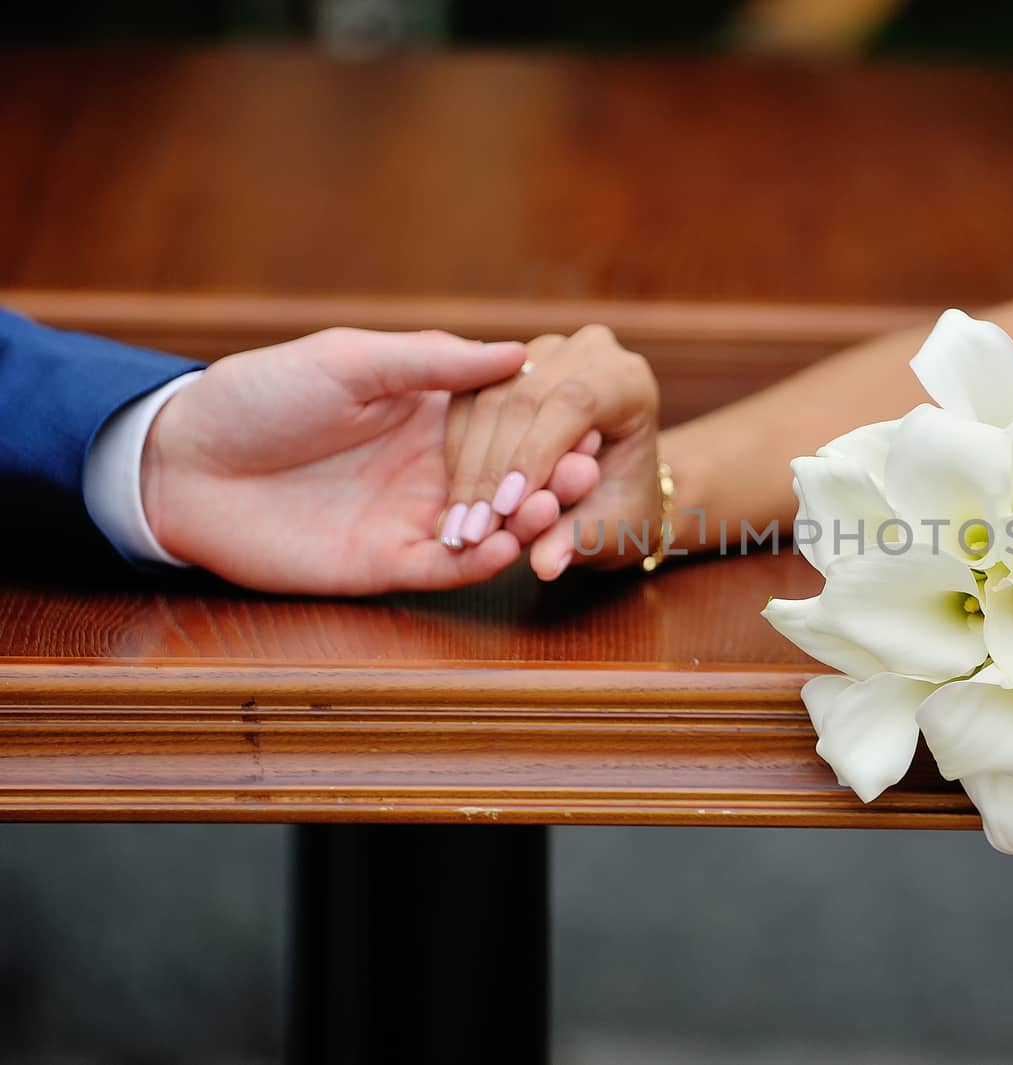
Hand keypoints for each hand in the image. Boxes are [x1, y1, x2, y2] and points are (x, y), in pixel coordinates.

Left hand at [142, 328, 547, 594]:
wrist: (183, 465)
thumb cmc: (259, 396)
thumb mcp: (347, 360)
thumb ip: (430, 361)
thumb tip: (516, 351)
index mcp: (429, 412)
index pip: (507, 421)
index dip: (547, 425)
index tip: (587, 422)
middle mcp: (432, 467)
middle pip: (510, 478)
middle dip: (552, 477)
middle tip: (585, 474)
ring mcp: (412, 517)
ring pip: (489, 526)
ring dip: (524, 522)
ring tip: (549, 509)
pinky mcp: (386, 564)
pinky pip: (446, 569)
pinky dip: (479, 563)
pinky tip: (504, 549)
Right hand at [442, 324, 661, 578]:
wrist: (616, 482)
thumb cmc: (622, 504)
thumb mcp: (611, 528)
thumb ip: (578, 539)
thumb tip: (546, 566)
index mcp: (628, 380)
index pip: (574, 402)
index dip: (534, 454)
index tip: (505, 510)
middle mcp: (590, 352)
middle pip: (525, 397)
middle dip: (493, 468)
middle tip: (472, 528)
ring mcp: (546, 350)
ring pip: (489, 398)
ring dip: (467, 463)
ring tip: (459, 523)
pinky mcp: (507, 362)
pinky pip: (467, 399)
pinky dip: (456, 449)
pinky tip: (454, 497)